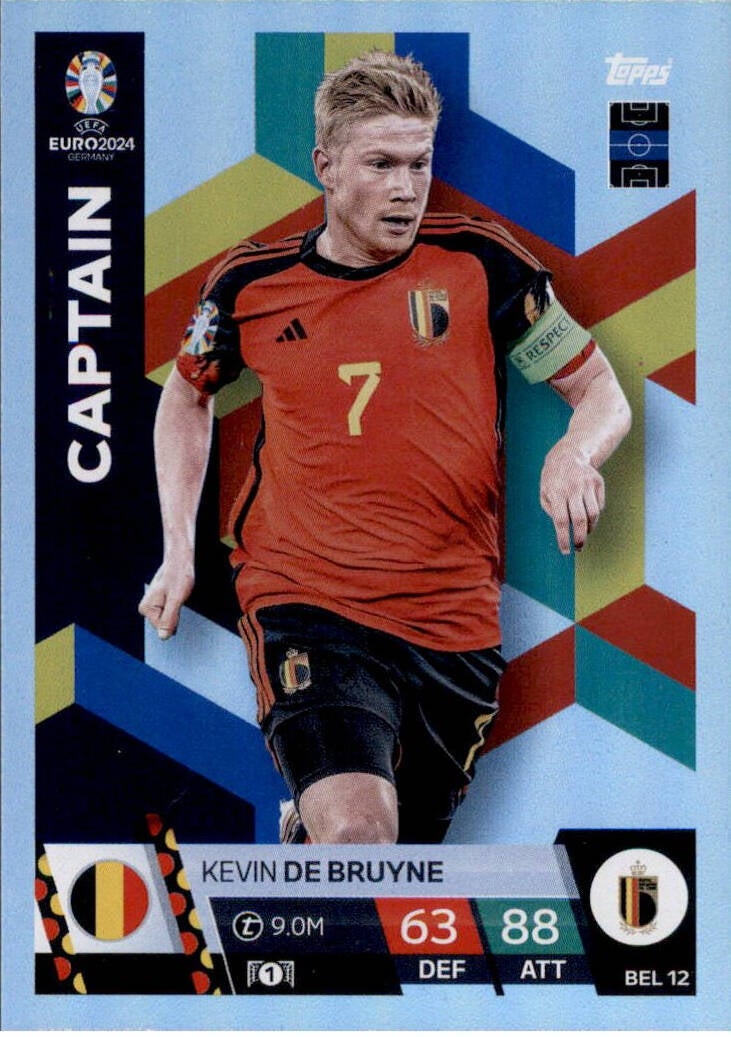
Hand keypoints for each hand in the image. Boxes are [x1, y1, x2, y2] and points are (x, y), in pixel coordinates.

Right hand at [138, 558, 193, 639]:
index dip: (175, 618)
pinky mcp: (159, 603)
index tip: (176, 602)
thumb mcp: (177, 599)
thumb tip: (163, 637)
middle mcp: (146, 608)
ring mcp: (152, 606)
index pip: (164, 628)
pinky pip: (170, 613)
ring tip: (177, 595)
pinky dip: (176, 608)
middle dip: (175, 615)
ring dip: (177, 611)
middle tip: (178, 598)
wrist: (180, 561)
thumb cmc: (179, 576)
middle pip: (165, 625)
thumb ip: (169, 618)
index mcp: (147, 608)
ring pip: (169, 619)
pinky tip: (177, 596)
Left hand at [540, 439, 604, 554]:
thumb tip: (564, 529)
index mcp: (556, 492)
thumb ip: (552, 512)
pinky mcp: (598, 482)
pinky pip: (599, 505)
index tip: (566, 552)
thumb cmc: (553, 480)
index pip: (561, 521)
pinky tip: (587, 513)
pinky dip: (594, 514)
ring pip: (593, 514)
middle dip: (580, 538)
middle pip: (579, 519)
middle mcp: (573, 488)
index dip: (564, 538)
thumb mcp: (544, 493)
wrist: (568, 455)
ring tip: (583, 532)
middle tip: (578, 548)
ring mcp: (587, 484)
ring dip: (589, 528)